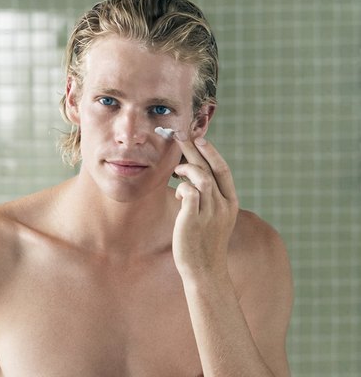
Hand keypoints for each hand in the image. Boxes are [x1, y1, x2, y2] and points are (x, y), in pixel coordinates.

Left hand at [172, 135, 238, 279]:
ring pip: (202, 178)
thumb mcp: (210, 218)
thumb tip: (190, 180)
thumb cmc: (203, 243)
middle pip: (210, 169)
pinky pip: (190, 192)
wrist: (204, 270)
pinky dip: (182, 187)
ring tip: (176, 169)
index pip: (223, 170)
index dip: (211, 152)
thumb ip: (206, 199)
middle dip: (194, 149)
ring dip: (187, 168)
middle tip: (179, 135)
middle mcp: (223, 205)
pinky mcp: (194, 219)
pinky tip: (177, 192)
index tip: (199, 138)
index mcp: (230, 203)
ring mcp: (210, 212)